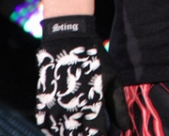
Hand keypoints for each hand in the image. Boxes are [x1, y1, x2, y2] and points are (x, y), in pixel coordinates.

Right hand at [36, 15, 130, 135]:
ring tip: (83, 120)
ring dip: (75, 132)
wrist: (67, 43)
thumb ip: (118, 106)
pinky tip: (68, 119)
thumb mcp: (112, 80)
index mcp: (92, 108)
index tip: (108, 133)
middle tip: (95, 126)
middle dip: (89, 135)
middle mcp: (72, 114)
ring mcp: (55, 113)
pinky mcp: (43, 110)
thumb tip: (125, 128)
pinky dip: (60, 129)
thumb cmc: (94, 60)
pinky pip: (51, 130)